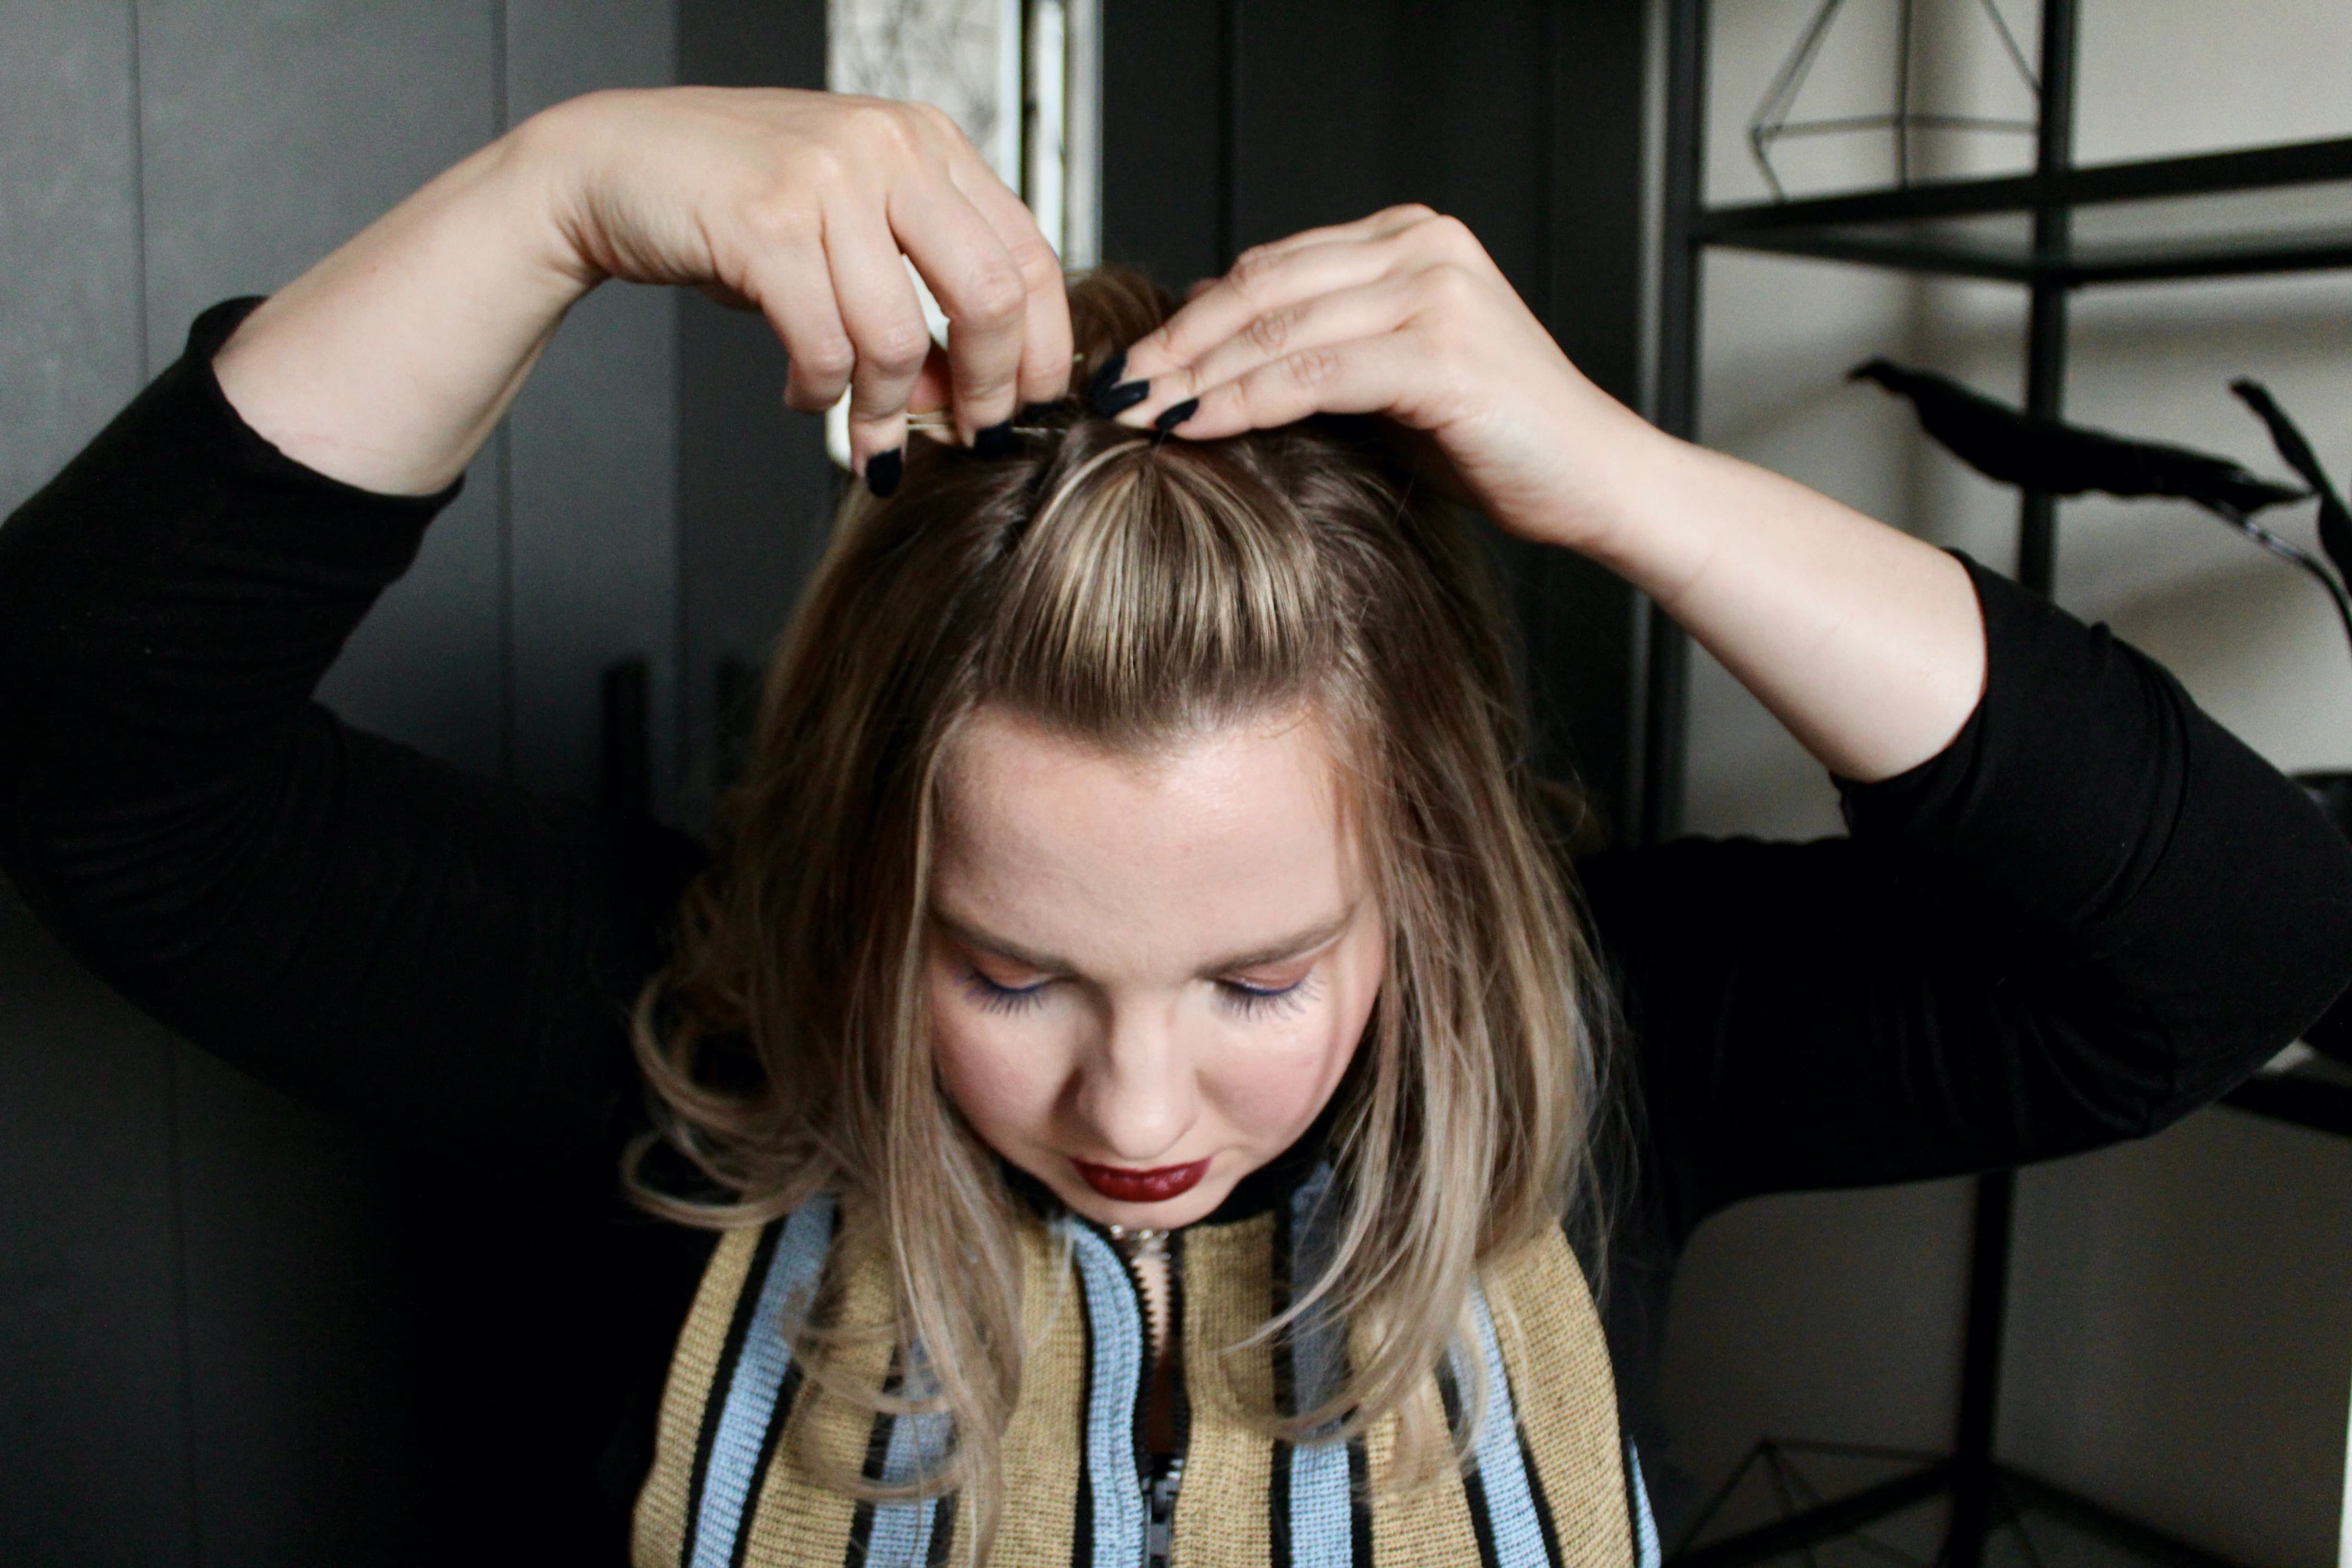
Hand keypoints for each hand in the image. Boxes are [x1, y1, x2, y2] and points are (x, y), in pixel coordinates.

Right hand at [541, 88, 1071, 474]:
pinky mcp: (765, 224)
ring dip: (884, 407)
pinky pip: (823, 347)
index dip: (1040, 348)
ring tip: (862, 426)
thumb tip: (967, 392)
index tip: (1026, 403)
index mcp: (927, 143)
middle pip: (990, 297)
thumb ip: (919, 290)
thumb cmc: (738, 199)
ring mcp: (827, 179)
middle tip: (965, 430)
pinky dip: (819, 392)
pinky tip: (802, 391)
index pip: (1029, 256)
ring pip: (898, 337)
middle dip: (984, 385)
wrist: (614, 163)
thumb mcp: (853, 224)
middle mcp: (888, 148)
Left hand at [1102, 205, 1648, 550]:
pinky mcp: (1443, 354)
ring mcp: (1437, 293)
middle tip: (1114, 387)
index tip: (1132, 362)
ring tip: (1137, 411)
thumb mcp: (1388, 378)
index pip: (1271, 266)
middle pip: (1263, 288)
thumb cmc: (1494, 441)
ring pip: (1279, 328)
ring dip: (1196, 373)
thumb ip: (1316, 344)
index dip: (1193, 314)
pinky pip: (1314, 373)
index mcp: (1412, 237)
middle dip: (1178, 342)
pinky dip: (1245, 399)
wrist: (1595, 481)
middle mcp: (1425, 247)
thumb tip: (1208, 328)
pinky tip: (1195, 424)